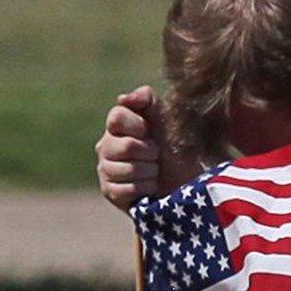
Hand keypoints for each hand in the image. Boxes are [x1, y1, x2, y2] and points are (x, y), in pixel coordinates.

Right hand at [94, 86, 204, 211]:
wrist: (185, 182)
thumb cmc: (174, 147)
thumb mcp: (166, 117)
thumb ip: (146, 99)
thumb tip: (122, 98)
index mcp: (116, 124)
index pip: (117, 118)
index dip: (139, 126)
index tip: (150, 132)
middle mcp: (106, 145)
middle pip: (127, 146)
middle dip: (151, 152)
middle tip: (156, 155)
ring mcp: (105, 169)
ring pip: (129, 169)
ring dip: (150, 172)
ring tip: (154, 171)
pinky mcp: (109, 191)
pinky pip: (128, 189)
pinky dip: (146, 188)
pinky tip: (149, 187)